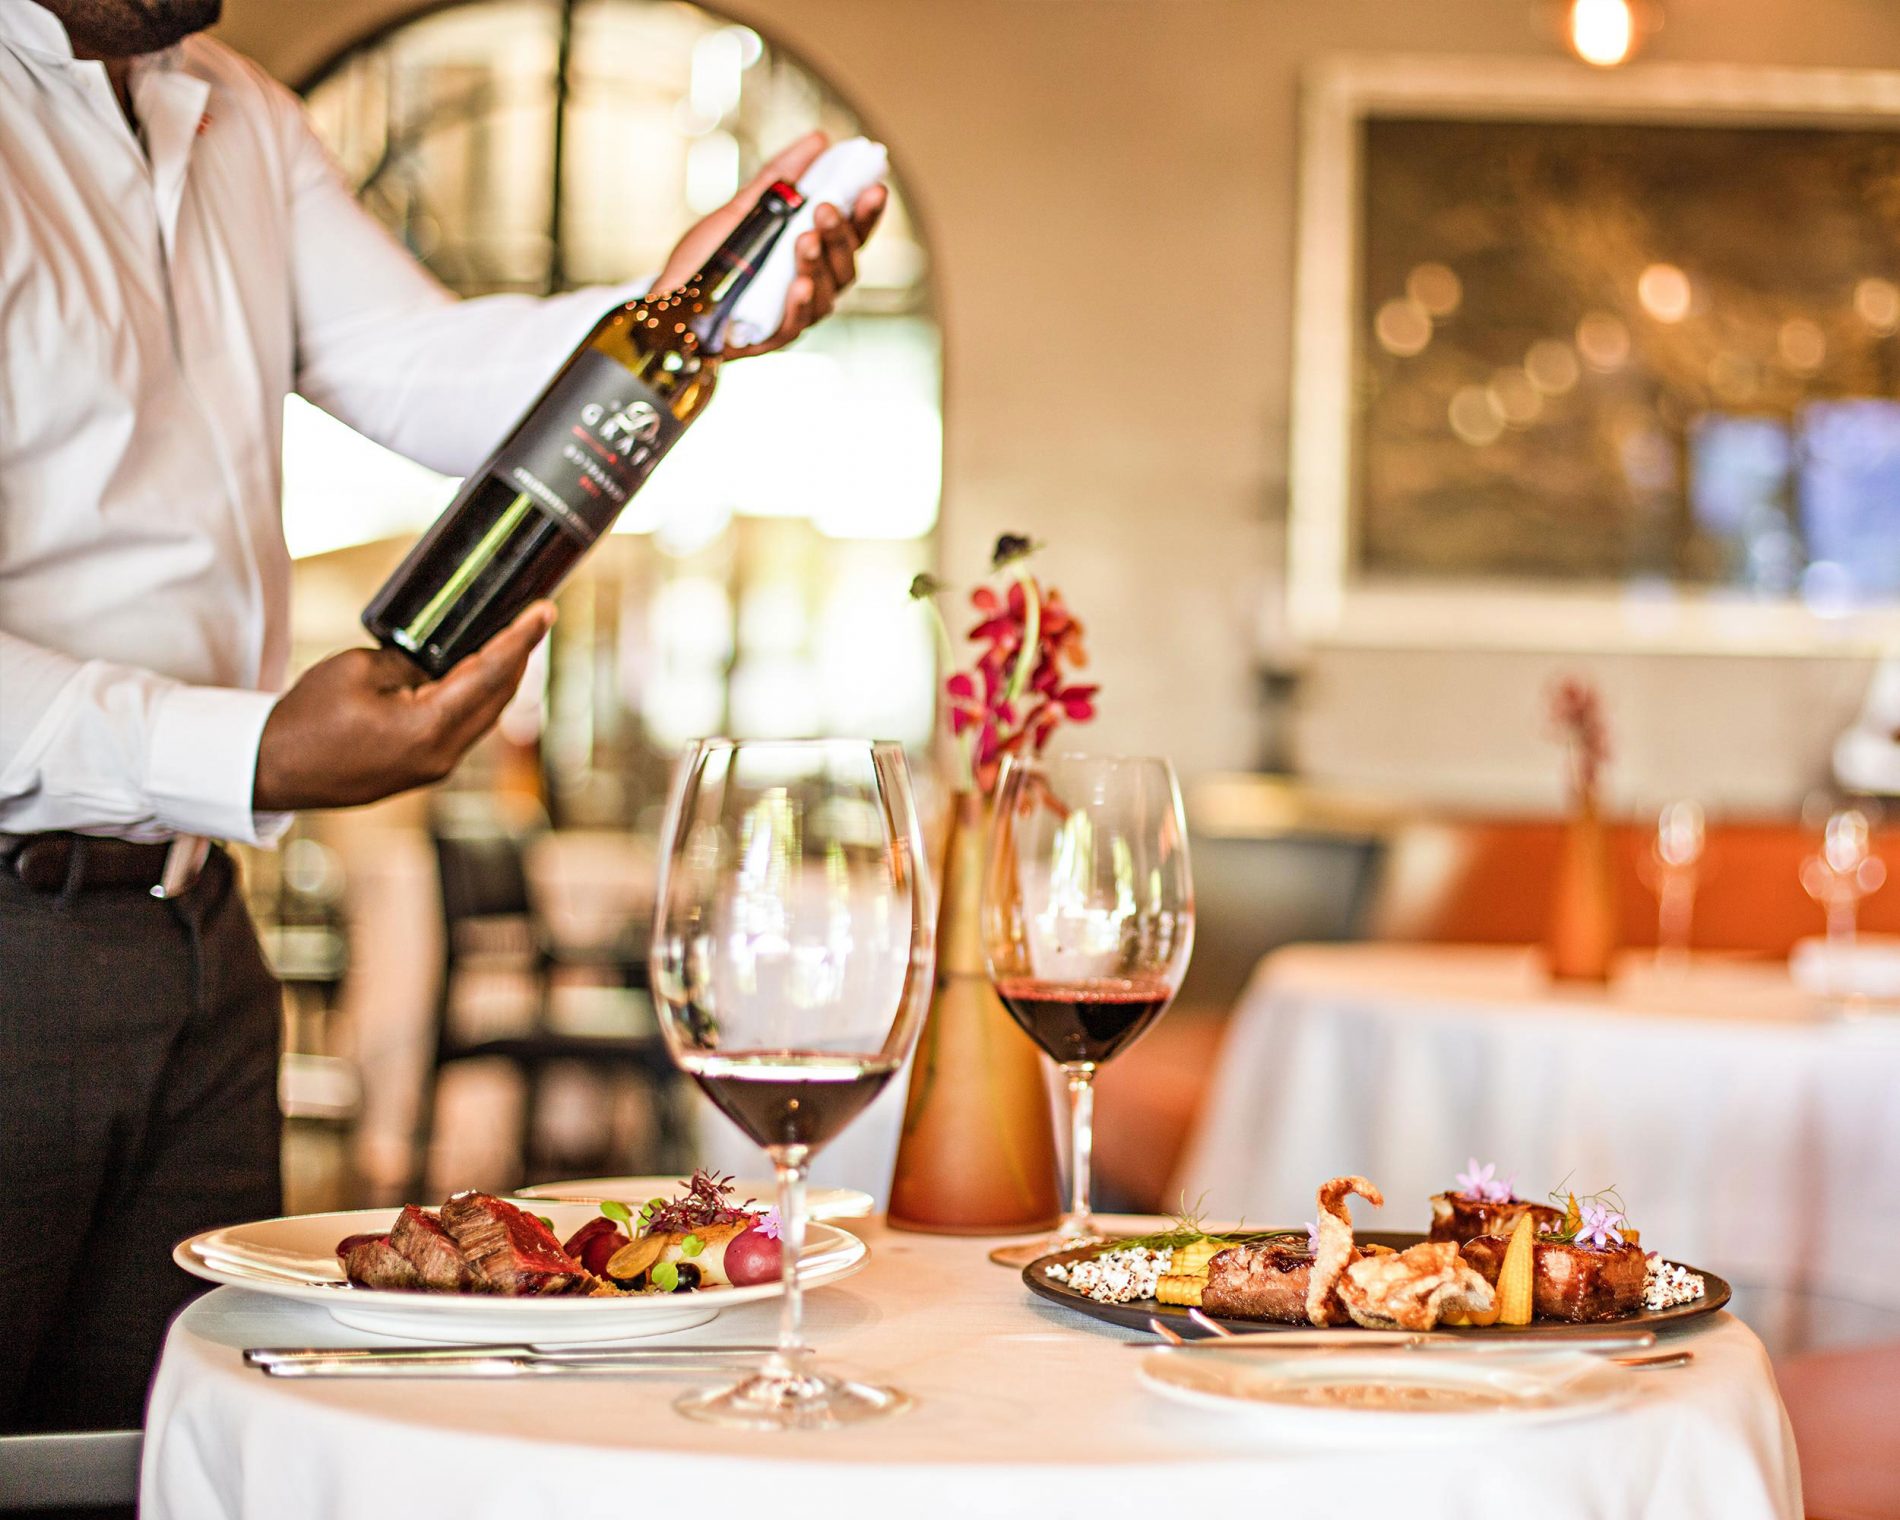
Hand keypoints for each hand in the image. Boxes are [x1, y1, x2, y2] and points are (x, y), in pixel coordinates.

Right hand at [253, 602, 554, 810]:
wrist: (273, 768)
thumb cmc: (308, 717)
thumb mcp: (361, 669)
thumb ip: (412, 660)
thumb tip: (440, 657)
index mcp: (429, 728)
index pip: (491, 674)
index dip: (521, 639)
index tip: (546, 611)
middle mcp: (443, 754)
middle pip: (499, 696)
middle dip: (519, 655)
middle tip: (534, 617)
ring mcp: (436, 767)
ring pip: (486, 714)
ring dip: (502, 677)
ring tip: (514, 639)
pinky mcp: (424, 769)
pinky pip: (465, 727)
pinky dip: (479, 697)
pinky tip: (482, 673)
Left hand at [650, 130, 886, 357]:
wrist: (666, 300)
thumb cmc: (707, 259)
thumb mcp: (743, 209)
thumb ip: (780, 178)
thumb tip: (819, 140)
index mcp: (811, 256)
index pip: (851, 235)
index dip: (866, 214)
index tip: (875, 187)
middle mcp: (812, 286)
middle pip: (845, 264)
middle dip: (839, 235)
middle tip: (825, 209)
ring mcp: (794, 314)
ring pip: (826, 294)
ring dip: (818, 264)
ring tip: (805, 239)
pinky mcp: (770, 338)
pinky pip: (795, 324)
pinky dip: (800, 304)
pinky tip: (799, 285)